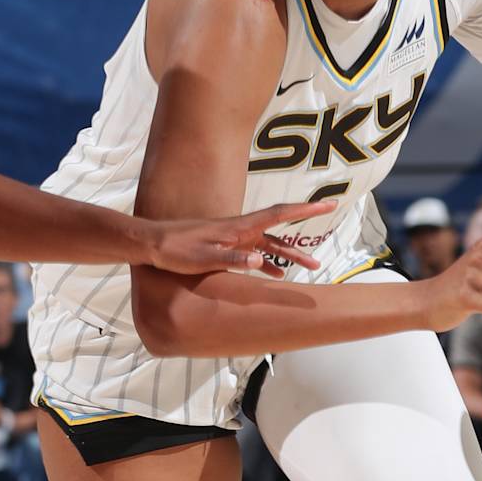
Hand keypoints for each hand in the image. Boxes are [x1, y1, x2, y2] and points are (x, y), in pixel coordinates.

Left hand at [138, 203, 327, 277]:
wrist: (153, 245)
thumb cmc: (177, 250)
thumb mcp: (204, 257)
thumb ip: (232, 259)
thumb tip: (259, 262)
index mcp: (238, 228)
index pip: (279, 214)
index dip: (305, 210)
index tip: (328, 204)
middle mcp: (240, 229)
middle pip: (280, 232)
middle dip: (304, 238)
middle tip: (326, 241)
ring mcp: (234, 238)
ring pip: (269, 245)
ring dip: (289, 255)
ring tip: (310, 267)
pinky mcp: (226, 247)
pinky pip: (255, 254)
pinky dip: (268, 263)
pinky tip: (276, 276)